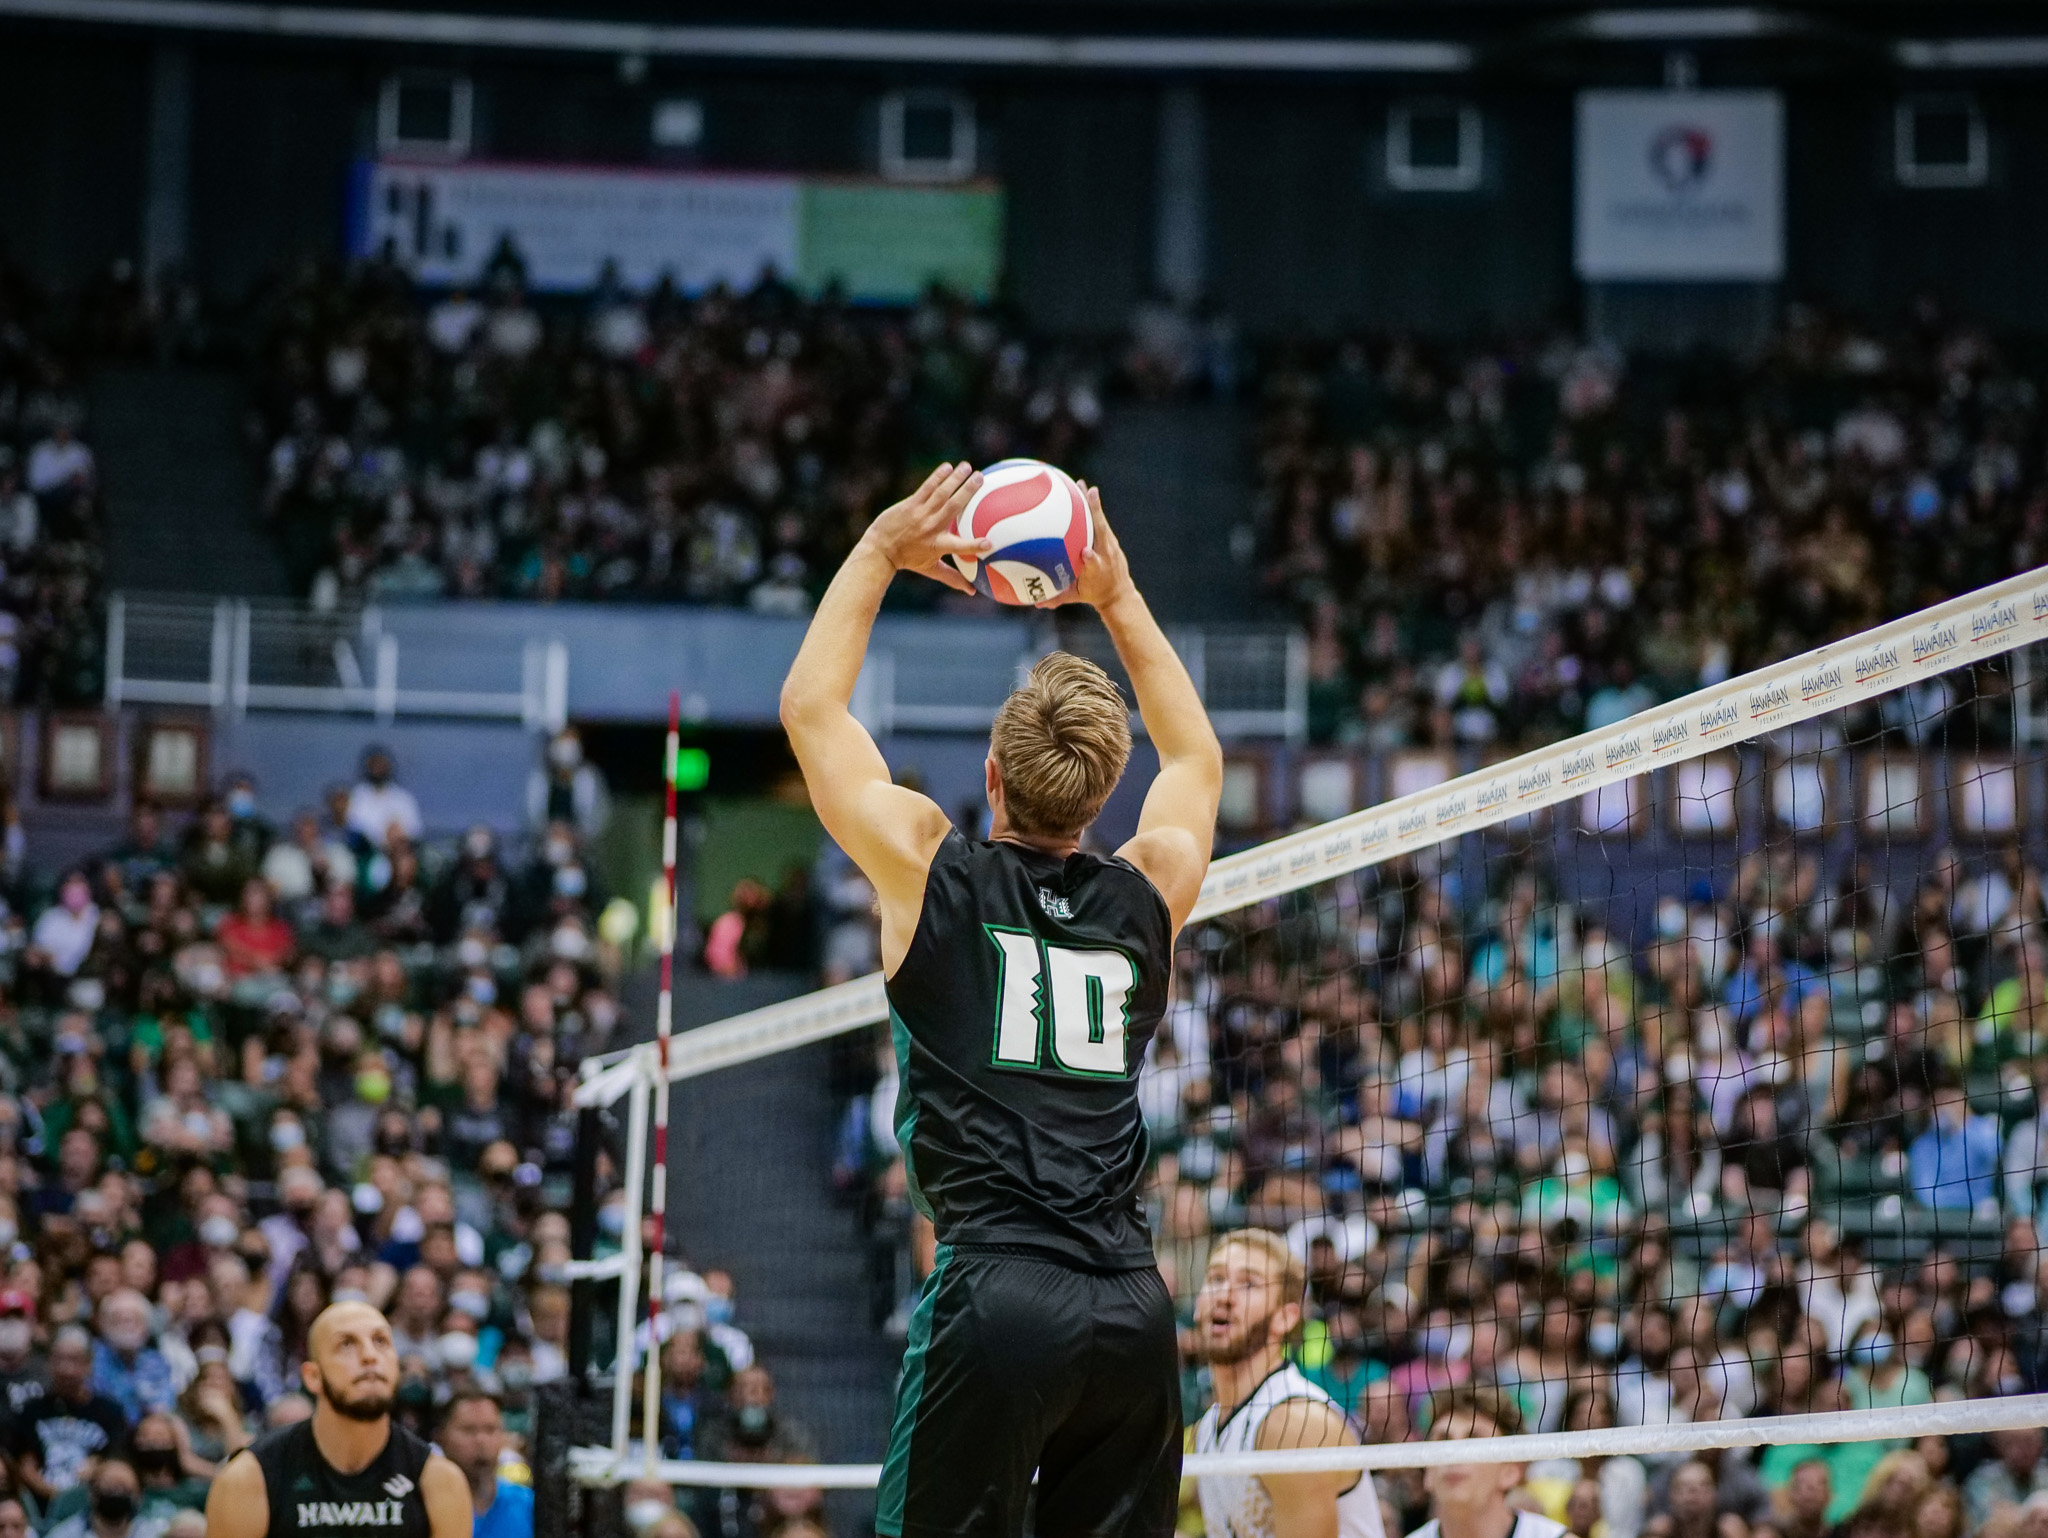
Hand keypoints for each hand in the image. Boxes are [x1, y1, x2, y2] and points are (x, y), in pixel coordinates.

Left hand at [859, 462, 986, 594]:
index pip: (960, 547)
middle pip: (954, 507)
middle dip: (968, 491)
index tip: (990, 544)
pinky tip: (948, 467)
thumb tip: (972, 591)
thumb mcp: (932, 570)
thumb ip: (953, 578)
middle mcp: (931, 528)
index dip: (975, 546)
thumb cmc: (909, 559)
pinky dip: (937, 477)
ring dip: (955, 478)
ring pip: (941, 493)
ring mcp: (921, 514)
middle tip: (981, 477)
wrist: (880, 549)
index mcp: (939, 545)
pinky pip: (927, 488)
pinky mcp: (910, 505)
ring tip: (967, 467)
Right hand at [1035, 483, 1134, 611]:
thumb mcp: (1074, 597)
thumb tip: (1036, 604)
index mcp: (1096, 571)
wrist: (1118, 592)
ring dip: (1092, 503)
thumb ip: (1056, 599)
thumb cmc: (1093, 594)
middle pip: (1101, 531)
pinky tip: (1082, 491)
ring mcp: (1110, 545)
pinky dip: (1092, 506)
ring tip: (1082, 484)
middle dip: (1096, 514)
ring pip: (1101, 521)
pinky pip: (1099, 520)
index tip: (1086, 552)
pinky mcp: (1110, 539)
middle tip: (1088, 493)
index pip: (1094, 564)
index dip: (1091, 558)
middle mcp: (1105, 554)